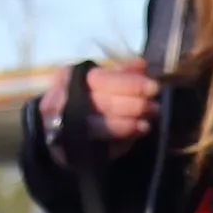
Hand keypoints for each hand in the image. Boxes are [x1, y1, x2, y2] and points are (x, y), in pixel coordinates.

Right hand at [34, 55, 160, 141]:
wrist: (58, 129)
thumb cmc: (83, 100)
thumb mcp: (100, 83)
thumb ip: (120, 75)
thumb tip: (142, 65)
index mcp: (68, 76)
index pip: (100, 78)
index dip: (128, 83)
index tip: (153, 86)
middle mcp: (59, 99)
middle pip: (100, 102)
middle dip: (133, 105)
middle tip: (155, 107)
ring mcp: (59, 125)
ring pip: (96, 124)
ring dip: (126, 123)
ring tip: (147, 123)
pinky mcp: (65, 148)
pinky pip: (96, 144)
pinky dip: (119, 139)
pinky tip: (135, 133)